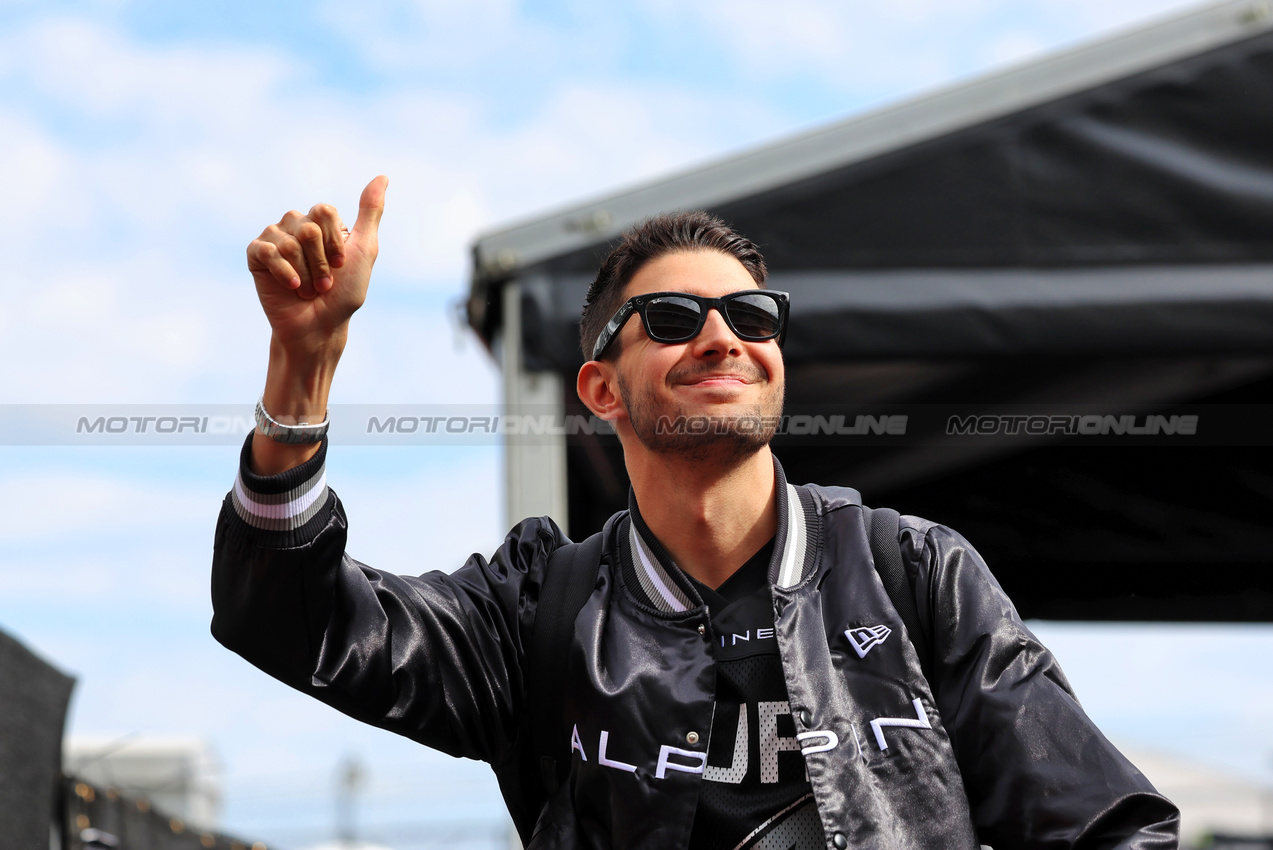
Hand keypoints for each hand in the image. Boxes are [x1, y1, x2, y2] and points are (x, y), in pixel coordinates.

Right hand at [247, 175, 387, 356]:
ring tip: (309, 290)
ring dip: (305, 272)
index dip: (335, 243)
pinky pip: (267, 251)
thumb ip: (370, 213)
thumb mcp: (364, 250)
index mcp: (322, 222)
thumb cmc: (344, 293)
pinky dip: (284, 273)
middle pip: (307, 227)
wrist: (320, 327)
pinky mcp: (256, 255)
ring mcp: (275, 238)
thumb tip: (382, 176)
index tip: (341, 266)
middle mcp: (297, 225)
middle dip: (321, 262)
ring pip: (288, 241)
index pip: (325, 211)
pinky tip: (293, 288)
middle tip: (324, 284)